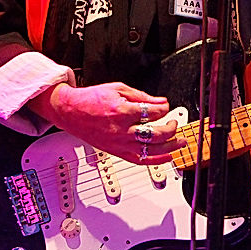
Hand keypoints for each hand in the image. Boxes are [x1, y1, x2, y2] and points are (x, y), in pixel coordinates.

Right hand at [33, 82, 185, 163]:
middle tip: (175, 123)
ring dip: (170, 147)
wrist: (70, 111)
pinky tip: (167, 157)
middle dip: (171, 128)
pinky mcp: (116, 152)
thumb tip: (162, 102)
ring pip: (151, 149)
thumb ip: (143, 96)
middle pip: (156, 134)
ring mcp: (119, 143)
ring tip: (180, 143)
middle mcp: (122, 130)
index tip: (165, 107)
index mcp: (122, 111)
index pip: (154, 113)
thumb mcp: (119, 89)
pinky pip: (139, 160)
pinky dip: (156, 160)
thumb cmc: (91, 99)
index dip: (164, 109)